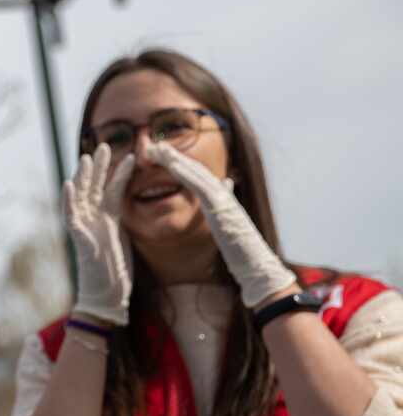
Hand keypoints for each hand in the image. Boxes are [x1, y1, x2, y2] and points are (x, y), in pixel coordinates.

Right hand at [65, 144, 135, 326]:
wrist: (107, 298)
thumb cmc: (116, 274)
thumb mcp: (125, 241)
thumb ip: (123, 223)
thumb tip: (133, 209)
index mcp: (106, 221)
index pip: (109, 191)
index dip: (116, 174)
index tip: (126, 155)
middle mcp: (93, 222)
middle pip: (92, 189)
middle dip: (98, 167)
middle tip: (104, 145)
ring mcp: (85, 230)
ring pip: (80, 198)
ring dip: (82, 178)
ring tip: (85, 158)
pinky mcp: (80, 241)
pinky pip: (71, 218)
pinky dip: (68, 201)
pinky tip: (67, 185)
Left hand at [147, 142, 295, 307]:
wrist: (258, 270)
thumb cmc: (243, 257)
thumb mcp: (230, 231)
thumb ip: (224, 212)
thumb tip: (226, 191)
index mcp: (225, 202)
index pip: (202, 179)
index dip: (185, 166)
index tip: (168, 156)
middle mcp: (226, 197)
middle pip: (198, 171)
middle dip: (177, 157)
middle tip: (157, 145)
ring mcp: (225, 201)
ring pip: (198, 174)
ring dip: (176, 159)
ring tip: (158, 148)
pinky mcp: (221, 209)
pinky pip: (200, 186)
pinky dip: (185, 173)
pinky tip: (171, 164)